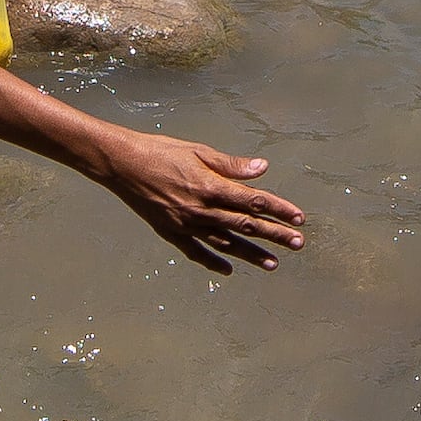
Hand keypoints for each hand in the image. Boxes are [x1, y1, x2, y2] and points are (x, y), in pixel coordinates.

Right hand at [91, 130, 304, 272]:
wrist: (122, 164)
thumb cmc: (161, 151)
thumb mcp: (198, 151)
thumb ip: (231, 165)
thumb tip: (262, 169)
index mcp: (210, 186)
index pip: (253, 201)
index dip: (278, 209)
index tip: (298, 217)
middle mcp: (201, 210)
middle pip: (245, 225)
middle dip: (274, 235)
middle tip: (298, 243)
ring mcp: (186, 225)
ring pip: (226, 243)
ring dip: (251, 254)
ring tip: (272, 263)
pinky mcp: (171, 233)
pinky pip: (197, 252)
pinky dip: (214, 262)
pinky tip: (229, 269)